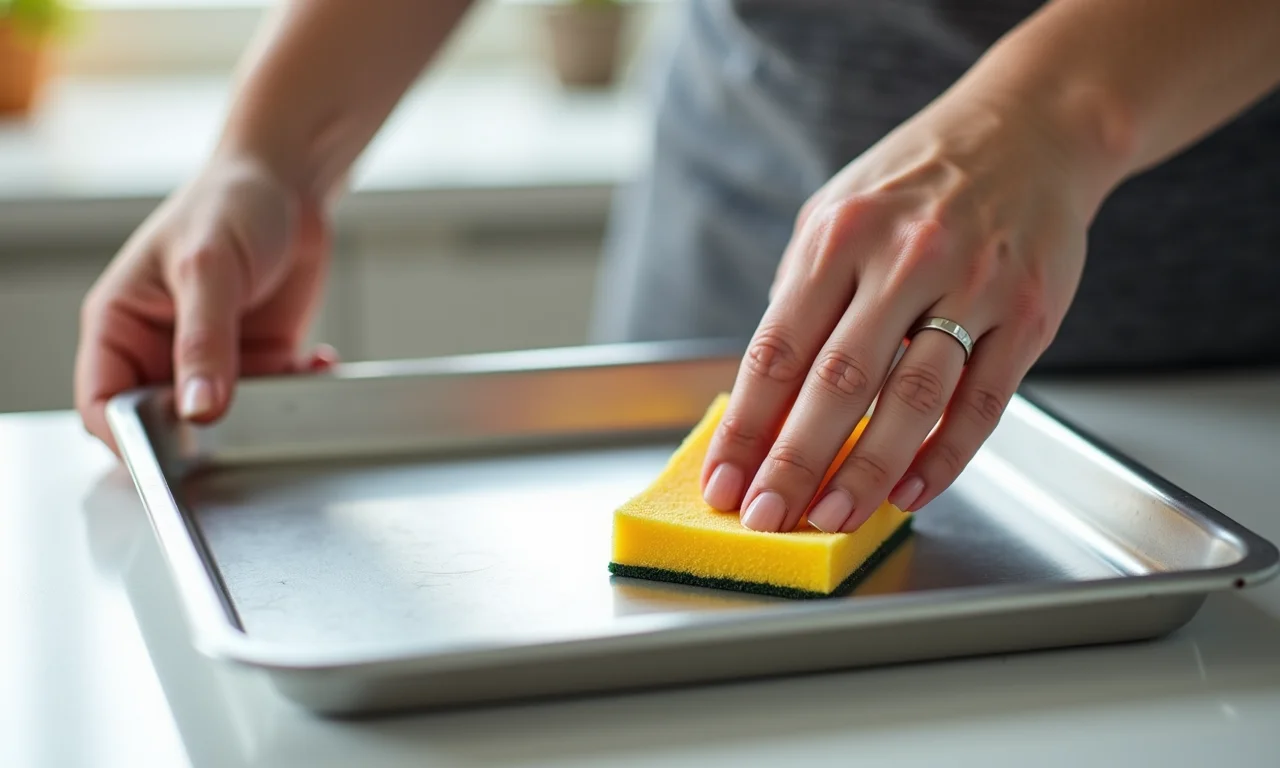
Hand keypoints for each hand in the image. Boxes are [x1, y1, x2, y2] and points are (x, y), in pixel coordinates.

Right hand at [75, 153, 334, 453]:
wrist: (291, 185)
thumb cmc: (231, 204)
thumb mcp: (210, 269)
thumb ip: (204, 342)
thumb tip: (198, 409)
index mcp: (121, 325)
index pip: (103, 404)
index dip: (128, 439)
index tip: (170, 457)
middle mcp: (160, 350)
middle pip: (165, 423)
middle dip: (206, 433)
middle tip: (249, 421)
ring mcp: (212, 360)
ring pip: (227, 419)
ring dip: (265, 411)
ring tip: (294, 377)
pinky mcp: (259, 360)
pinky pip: (274, 398)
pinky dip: (300, 389)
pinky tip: (318, 360)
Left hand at [700, 93, 1101, 532]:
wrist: (1032, 128)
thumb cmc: (918, 180)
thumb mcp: (837, 209)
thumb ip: (801, 290)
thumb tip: (766, 389)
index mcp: (840, 235)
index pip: (777, 349)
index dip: (746, 425)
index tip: (723, 480)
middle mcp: (904, 258)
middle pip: (837, 380)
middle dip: (794, 461)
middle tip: (764, 517)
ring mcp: (974, 285)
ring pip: (913, 397)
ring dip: (869, 468)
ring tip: (832, 518)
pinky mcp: (1031, 313)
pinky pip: (985, 400)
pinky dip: (947, 455)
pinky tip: (911, 493)